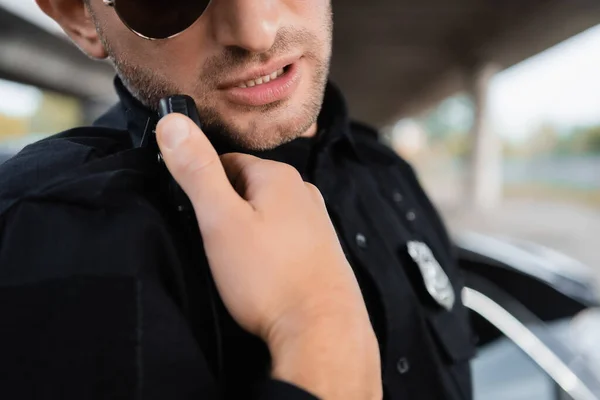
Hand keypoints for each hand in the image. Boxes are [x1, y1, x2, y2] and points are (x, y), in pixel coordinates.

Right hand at [156, 114, 380, 398]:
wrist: (321, 329)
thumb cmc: (268, 276)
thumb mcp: (220, 220)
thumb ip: (197, 171)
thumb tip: (173, 122)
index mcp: (279, 176)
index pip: (227, 162)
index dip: (203, 186)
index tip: (194, 214)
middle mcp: (303, 192)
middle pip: (248, 188)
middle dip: (227, 209)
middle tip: (213, 244)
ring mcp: (317, 222)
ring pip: (267, 214)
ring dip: (248, 231)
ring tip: (236, 263)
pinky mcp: (322, 250)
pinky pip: (285, 238)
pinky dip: (269, 249)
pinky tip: (263, 273)